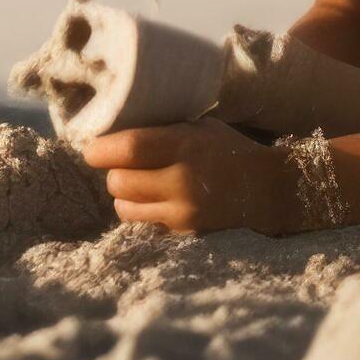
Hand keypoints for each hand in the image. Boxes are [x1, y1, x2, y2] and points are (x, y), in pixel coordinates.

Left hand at [80, 119, 302, 234]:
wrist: (267, 189)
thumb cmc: (225, 149)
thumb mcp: (198, 126)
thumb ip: (160, 129)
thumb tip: (110, 126)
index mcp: (186, 146)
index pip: (128, 148)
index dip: (100, 149)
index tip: (93, 148)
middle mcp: (183, 181)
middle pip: (118, 181)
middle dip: (112, 172)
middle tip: (121, 165)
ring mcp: (184, 213)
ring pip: (123, 207)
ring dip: (123, 194)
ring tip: (138, 182)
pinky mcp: (184, 233)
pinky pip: (142, 223)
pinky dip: (138, 211)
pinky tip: (152, 199)